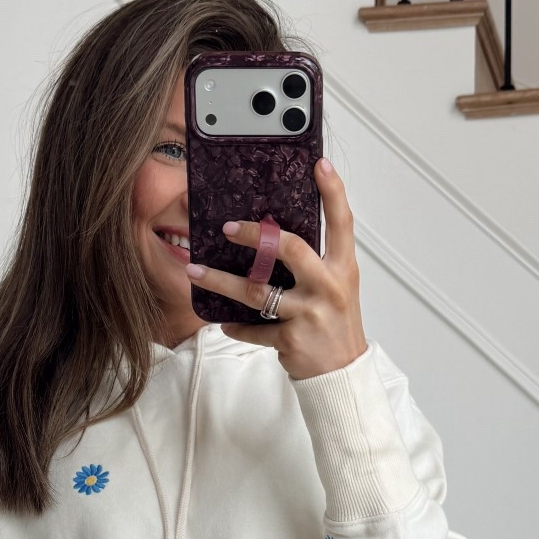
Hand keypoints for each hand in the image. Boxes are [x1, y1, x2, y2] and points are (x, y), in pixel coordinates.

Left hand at [187, 157, 367, 380]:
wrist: (342, 374)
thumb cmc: (335, 324)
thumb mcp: (335, 287)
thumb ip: (314, 262)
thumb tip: (273, 235)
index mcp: (343, 268)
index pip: (342, 223)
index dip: (333, 191)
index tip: (320, 164)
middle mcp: (328, 286)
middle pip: (290, 248)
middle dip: (254, 235)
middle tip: (226, 227)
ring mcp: (310, 312)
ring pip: (258, 290)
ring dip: (221, 281)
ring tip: (195, 271)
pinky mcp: (291, 338)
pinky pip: (253, 328)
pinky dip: (236, 326)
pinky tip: (223, 322)